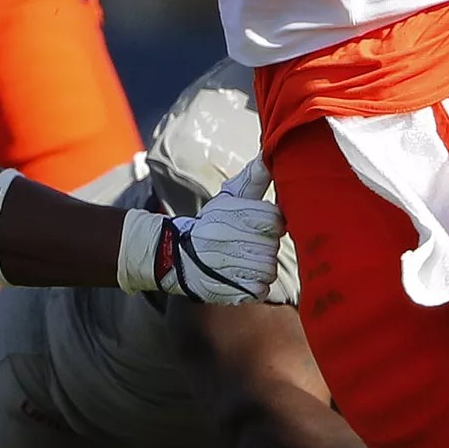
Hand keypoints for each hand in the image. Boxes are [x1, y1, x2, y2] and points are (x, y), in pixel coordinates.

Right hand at [157, 161, 294, 304]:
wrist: (174, 255)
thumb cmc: (210, 223)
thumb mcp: (228, 198)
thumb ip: (252, 179)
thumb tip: (267, 157)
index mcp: (233, 214)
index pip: (274, 220)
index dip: (272, 224)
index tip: (262, 226)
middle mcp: (230, 239)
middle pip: (273, 246)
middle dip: (265, 246)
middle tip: (250, 245)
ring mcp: (228, 266)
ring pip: (268, 269)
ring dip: (262, 267)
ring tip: (246, 261)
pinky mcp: (228, 290)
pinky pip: (260, 290)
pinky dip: (256, 286)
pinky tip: (242, 277)